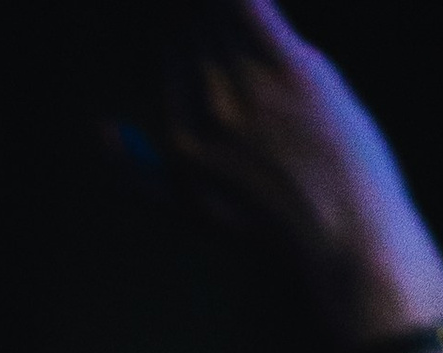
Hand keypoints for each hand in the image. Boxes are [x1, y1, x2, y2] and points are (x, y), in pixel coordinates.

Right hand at [166, 0, 442, 333]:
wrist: (340, 240)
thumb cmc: (274, 228)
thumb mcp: (190, 209)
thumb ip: (136, 173)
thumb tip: (102, 131)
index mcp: (176, 141)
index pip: (166, 53)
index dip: (185, 27)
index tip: (198, 24)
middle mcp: (202, 111)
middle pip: (190, 25)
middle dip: (200, 15)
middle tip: (211, 17)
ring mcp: (244, 90)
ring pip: (215, 11)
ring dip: (220, 7)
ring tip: (227, 11)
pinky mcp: (289, 69)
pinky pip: (248, 4)